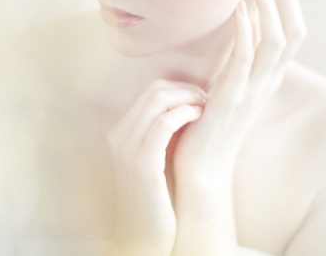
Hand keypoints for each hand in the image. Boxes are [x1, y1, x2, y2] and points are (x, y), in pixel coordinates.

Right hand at [106, 80, 206, 255]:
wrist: (143, 236)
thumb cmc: (157, 199)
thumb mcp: (154, 160)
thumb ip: (161, 134)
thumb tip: (187, 105)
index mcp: (119, 133)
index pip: (150, 92)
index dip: (179, 88)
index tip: (200, 97)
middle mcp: (118, 136)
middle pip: (154, 91)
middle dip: (186, 89)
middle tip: (207, 99)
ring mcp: (127, 149)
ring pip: (159, 101)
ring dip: (189, 98)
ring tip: (206, 107)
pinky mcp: (142, 163)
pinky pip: (163, 124)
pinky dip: (185, 114)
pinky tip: (200, 117)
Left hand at [168, 0, 305, 254]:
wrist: (200, 168)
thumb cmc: (207, 125)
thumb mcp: (227, 87)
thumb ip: (234, 61)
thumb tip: (235, 29)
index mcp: (267, 79)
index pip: (291, 34)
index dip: (288, 3)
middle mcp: (267, 84)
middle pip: (292, 33)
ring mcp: (252, 92)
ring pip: (275, 41)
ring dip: (266, 7)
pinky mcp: (232, 99)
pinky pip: (246, 58)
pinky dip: (246, 29)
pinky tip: (238, 8)